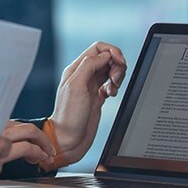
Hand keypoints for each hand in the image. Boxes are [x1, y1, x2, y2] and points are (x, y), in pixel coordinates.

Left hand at [46, 41, 126, 162]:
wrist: (68, 139)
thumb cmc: (69, 116)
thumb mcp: (76, 86)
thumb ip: (89, 66)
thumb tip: (105, 55)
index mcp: (76, 69)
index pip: (97, 48)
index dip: (112, 52)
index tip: (119, 62)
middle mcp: (84, 76)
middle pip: (107, 58)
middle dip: (117, 65)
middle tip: (115, 79)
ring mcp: (91, 86)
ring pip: (110, 70)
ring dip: (117, 76)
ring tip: (112, 88)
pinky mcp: (97, 98)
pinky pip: (111, 84)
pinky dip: (115, 87)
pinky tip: (110, 95)